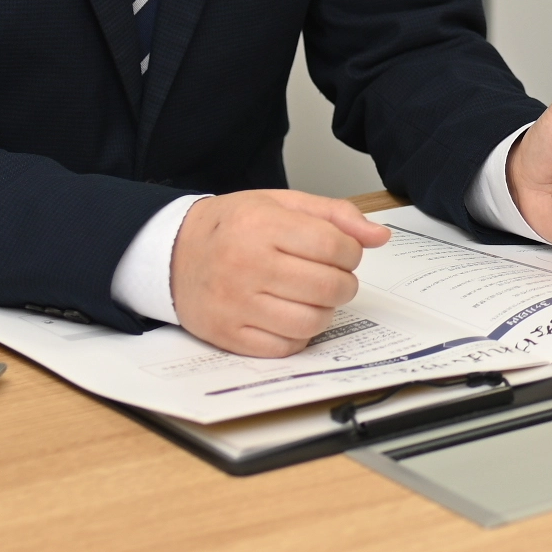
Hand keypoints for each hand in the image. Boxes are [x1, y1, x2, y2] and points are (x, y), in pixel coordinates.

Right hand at [169, 188, 391, 356]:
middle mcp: (246, 264)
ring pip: (311, 322)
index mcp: (261, 224)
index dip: (351, 253)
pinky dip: (298, 336)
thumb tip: (379, 236)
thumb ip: (334, 215)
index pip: (334, 246)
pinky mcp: (228, 334)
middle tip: (333, 278)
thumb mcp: (280, 203)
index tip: (342, 253)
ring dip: (324, 312)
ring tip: (312, 298)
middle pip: (328, 287)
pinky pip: (285, 347)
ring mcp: (235, 303)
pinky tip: (290, 316)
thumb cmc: (232, 226)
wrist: (172, 253)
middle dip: (344, 285)